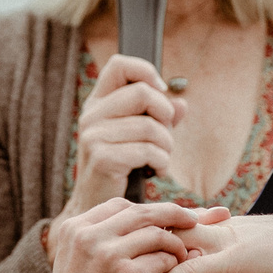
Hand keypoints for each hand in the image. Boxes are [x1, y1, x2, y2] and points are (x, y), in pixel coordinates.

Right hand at [34, 198, 217, 272]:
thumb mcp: (75, 264)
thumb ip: (98, 242)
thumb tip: (135, 225)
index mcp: (74, 228)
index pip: (121, 206)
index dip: (150, 209)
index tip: (170, 216)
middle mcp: (89, 235)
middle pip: (143, 212)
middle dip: (175, 213)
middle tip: (195, 221)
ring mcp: (108, 255)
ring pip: (158, 234)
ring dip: (176, 245)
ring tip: (182, 258)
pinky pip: (164, 260)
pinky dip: (174, 266)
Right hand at [69, 53, 174, 208]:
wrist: (96, 207)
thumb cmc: (120, 169)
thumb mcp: (138, 138)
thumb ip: (159, 118)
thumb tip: (181, 104)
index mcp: (98, 104)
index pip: (119, 65)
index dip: (146, 72)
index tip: (160, 94)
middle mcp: (91, 115)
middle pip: (143, 93)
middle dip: (165, 116)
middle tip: (165, 137)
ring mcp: (93, 136)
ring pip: (150, 125)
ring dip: (166, 146)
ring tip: (161, 159)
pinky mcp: (102, 158)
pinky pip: (147, 150)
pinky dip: (161, 162)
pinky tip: (156, 171)